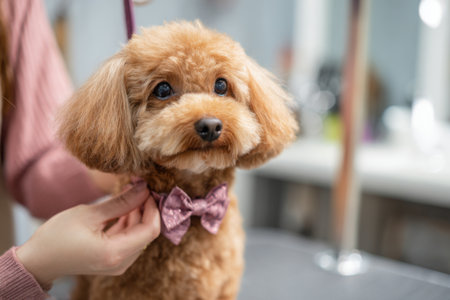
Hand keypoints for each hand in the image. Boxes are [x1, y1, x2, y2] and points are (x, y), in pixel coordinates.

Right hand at [16, 182, 159, 287]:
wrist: (39, 260)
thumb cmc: (58, 236)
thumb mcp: (90, 214)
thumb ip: (121, 202)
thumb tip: (144, 188)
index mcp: (115, 253)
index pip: (150, 230)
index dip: (153, 208)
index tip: (148, 189)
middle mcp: (120, 262)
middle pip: (146, 232)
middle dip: (145, 208)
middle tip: (138, 186)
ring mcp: (117, 264)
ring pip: (138, 234)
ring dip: (136, 213)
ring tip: (128, 192)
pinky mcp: (112, 260)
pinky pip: (128, 239)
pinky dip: (128, 222)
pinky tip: (121, 207)